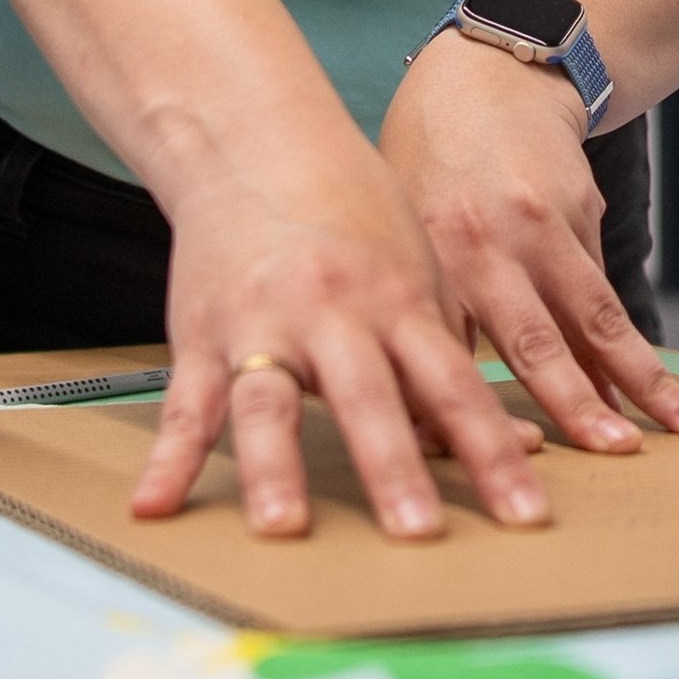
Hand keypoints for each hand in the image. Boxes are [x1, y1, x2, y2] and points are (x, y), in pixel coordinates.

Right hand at [135, 134, 550, 542]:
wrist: (253, 146)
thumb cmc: (353, 220)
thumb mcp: (417, 275)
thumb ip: (451, 361)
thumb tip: (520, 444)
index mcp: (395, 302)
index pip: (454, 386)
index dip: (493, 450)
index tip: (524, 514)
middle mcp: (330, 315)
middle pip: (367, 398)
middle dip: (393, 467)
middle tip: (419, 532)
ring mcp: (260, 327)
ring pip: (269, 402)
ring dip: (275, 467)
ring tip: (284, 525)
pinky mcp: (201, 338)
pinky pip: (184, 406)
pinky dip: (168, 459)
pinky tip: (154, 506)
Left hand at [380, 40, 678, 455]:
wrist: (485, 75)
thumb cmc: (421, 164)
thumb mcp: (396, 229)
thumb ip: (418, 311)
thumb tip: (425, 410)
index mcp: (425, 253)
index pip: (445, 351)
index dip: (467, 415)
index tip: (493, 473)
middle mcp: (485, 241)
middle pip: (531, 339)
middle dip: (573, 405)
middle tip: (609, 456)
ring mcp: (541, 227)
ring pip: (593, 316)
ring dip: (638, 379)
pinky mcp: (582, 216)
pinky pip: (604, 292)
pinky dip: (628, 347)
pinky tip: (656, 393)